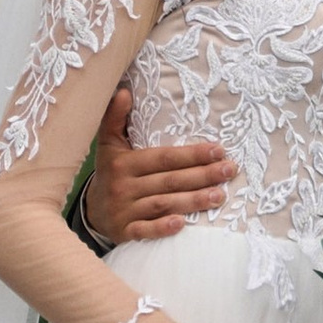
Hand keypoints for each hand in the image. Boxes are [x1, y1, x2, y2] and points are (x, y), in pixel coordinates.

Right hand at [89, 86, 234, 242]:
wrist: (92, 211)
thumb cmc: (111, 172)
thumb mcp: (109, 144)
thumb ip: (116, 117)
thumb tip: (123, 91)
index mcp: (124, 162)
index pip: (164, 157)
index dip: (192, 154)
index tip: (219, 150)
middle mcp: (123, 186)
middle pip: (169, 181)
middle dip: (202, 176)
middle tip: (229, 170)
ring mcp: (124, 210)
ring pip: (162, 204)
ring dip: (192, 201)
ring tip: (220, 196)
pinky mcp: (124, 232)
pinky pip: (145, 231)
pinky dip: (162, 228)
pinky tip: (182, 224)